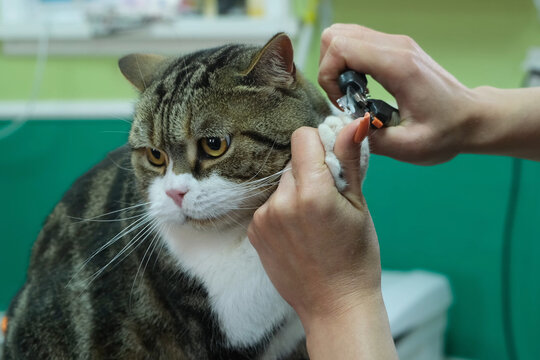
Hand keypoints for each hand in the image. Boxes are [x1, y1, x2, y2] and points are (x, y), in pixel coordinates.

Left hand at [248, 119, 396, 358]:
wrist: (334, 305)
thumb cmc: (356, 258)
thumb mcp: (359, 206)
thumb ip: (349, 160)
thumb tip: (354, 122)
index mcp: (312, 193)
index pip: (302, 138)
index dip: (319, 145)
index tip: (329, 162)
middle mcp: (281, 202)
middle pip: (292, 164)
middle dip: (309, 174)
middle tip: (327, 203)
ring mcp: (264, 219)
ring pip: (280, 186)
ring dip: (294, 194)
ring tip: (312, 223)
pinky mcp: (255, 232)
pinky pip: (269, 206)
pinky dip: (282, 212)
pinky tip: (298, 234)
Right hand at [318, 23, 475, 164]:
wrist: (472, 118)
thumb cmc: (446, 132)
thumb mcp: (408, 146)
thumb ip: (371, 139)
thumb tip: (342, 129)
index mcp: (398, 65)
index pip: (341, 47)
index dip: (329, 76)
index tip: (342, 103)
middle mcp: (396, 46)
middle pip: (337, 35)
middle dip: (330, 69)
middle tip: (345, 98)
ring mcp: (395, 43)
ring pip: (343, 35)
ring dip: (337, 65)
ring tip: (352, 94)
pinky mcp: (394, 48)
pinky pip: (356, 42)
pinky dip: (348, 63)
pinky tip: (361, 87)